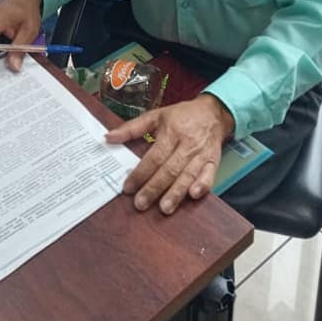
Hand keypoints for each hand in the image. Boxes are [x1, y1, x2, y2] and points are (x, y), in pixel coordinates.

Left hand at [105, 95, 233, 214]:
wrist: (213, 112)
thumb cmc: (181, 115)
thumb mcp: (156, 116)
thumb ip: (132, 128)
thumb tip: (108, 137)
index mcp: (171, 132)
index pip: (154, 156)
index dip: (141, 173)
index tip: (128, 188)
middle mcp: (186, 144)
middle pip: (169, 169)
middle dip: (154, 188)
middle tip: (140, 204)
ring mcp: (201, 154)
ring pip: (187, 175)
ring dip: (176, 193)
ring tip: (164, 208)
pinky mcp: (213, 161)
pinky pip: (209, 175)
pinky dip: (203, 185)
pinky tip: (193, 195)